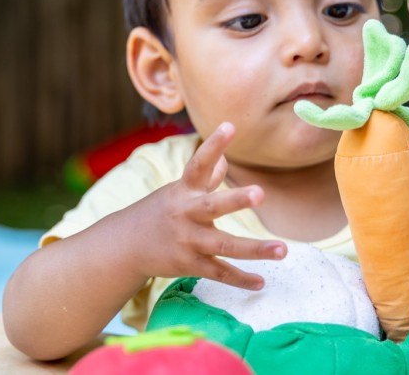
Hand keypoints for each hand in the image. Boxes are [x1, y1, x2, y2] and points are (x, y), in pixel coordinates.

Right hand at [122, 122, 286, 289]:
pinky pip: (219, 272)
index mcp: (185, 190)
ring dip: (254, 249)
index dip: (214, 145)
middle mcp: (187, 214)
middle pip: (214, 207)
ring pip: (224, 246)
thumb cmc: (159, 212)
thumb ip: (204, 176)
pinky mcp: (190, 264)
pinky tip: (261, 282)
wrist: (125, 246)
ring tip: (283, 250)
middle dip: (237, 200)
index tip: (230, 125)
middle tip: (261, 192)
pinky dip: (240, 279)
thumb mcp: (178, 190)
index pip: (199, 163)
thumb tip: (225, 159)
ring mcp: (188, 241)